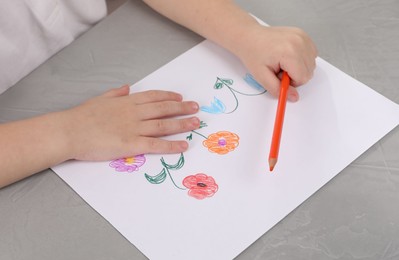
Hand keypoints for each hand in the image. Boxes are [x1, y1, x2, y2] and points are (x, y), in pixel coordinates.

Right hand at [63, 85, 199, 160]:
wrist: (69, 131)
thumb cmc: (81, 116)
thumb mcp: (99, 98)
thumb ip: (116, 93)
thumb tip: (127, 87)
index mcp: (126, 102)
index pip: (153, 96)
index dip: (169, 96)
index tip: (180, 97)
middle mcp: (134, 113)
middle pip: (163, 109)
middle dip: (182, 108)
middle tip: (196, 107)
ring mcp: (134, 128)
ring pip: (163, 125)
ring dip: (182, 123)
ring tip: (196, 122)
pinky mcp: (131, 145)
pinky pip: (156, 145)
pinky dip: (172, 144)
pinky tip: (184, 145)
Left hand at [237, 25, 317, 101]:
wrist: (249, 37)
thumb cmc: (253, 54)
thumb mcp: (262, 76)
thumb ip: (278, 89)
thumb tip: (294, 97)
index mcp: (289, 52)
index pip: (303, 78)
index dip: (291, 82)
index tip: (279, 76)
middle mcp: (299, 42)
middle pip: (309, 72)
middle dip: (295, 75)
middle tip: (279, 69)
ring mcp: (302, 37)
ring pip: (311, 63)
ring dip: (299, 67)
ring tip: (282, 62)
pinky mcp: (303, 35)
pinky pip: (311, 54)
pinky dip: (301, 59)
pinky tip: (288, 56)